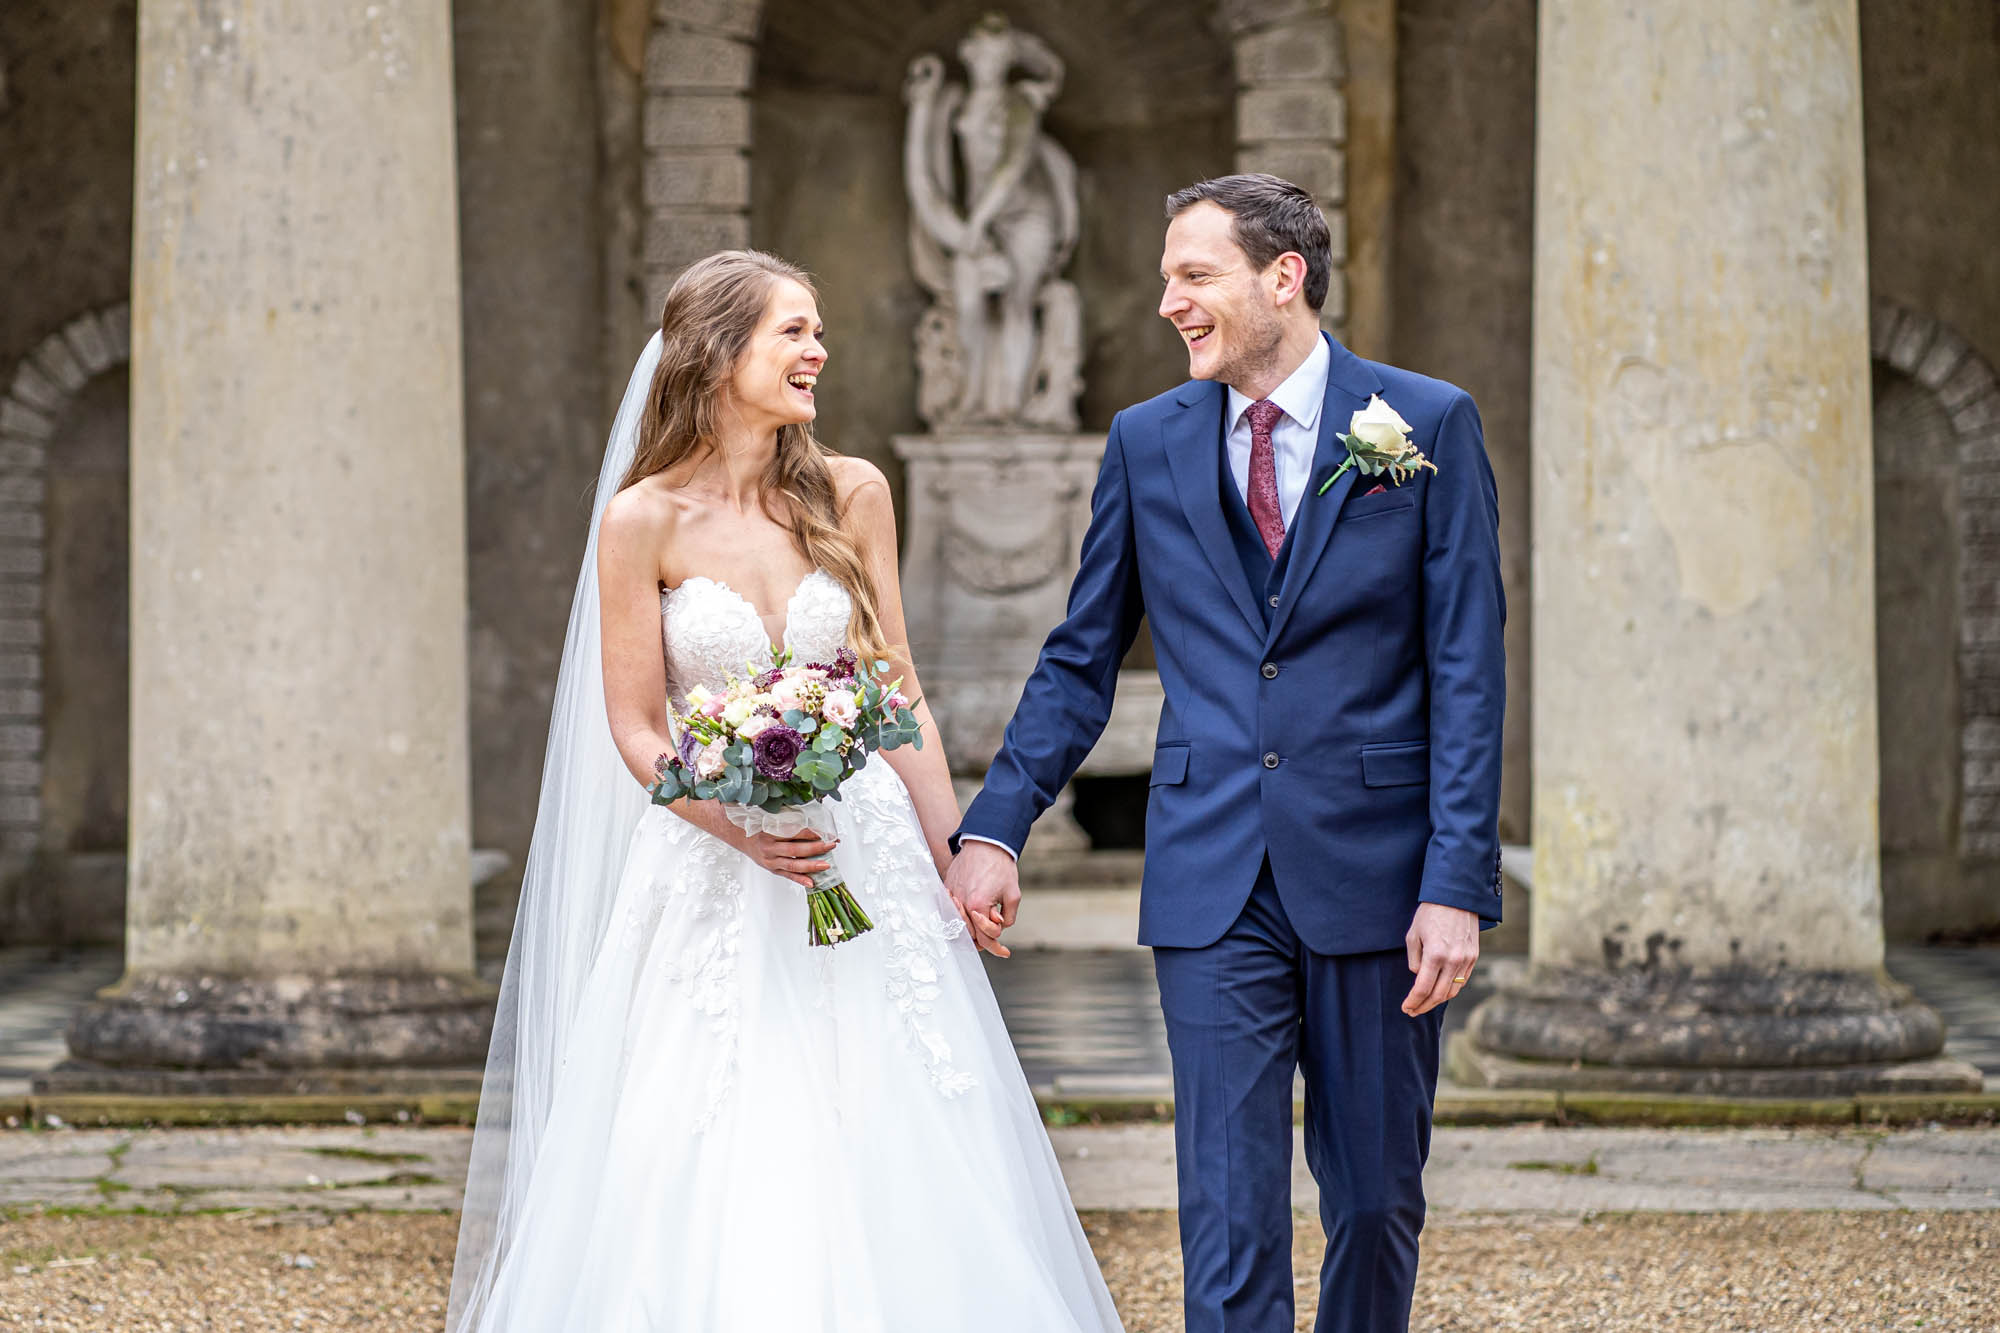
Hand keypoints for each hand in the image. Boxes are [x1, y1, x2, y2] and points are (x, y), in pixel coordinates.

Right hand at [737, 828, 837, 889]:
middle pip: (796, 849)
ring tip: (826, 865)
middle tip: (831, 845)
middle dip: (816, 848)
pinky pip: (788, 875)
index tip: (825, 832)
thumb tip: (813, 821)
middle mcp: (770, 847)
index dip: (811, 833)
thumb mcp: (770, 818)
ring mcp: (770, 860)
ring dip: (811, 865)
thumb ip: (788, 820)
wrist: (739, 835)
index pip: (794, 833)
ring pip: (793, 864)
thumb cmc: (758, 825)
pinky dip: (800, 879)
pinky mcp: (772, 869)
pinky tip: (812, 882)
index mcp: (770, 832)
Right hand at [943, 841, 1020, 957]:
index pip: (984, 937)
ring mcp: (951, 895)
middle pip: (970, 935)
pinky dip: (961, 916)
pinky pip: (951, 911)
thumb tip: (999, 928)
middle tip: (997, 938)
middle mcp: (960, 903)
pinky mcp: (946, 888)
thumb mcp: (1013, 894)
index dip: (996, 947)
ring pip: (958, 925)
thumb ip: (1008, 917)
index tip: (1004, 952)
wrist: (986, 842)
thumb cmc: (1000, 866)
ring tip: (985, 924)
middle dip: (985, 938)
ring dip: (972, 928)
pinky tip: (971, 914)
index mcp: (977, 905)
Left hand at [1402, 903, 1478, 1016]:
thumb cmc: (1430, 913)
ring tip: (1424, 1004)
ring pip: (1452, 991)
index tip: (1406, 1007)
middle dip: (1423, 1006)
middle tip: (1412, 1011)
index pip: (1422, 988)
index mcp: (1435, 955)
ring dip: (1437, 1001)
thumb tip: (1418, 975)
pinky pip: (1462, 981)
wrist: (1456, 897)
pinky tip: (1440, 991)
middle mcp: (1453, 960)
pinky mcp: (1474, 957)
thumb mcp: (1413, 934)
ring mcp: (1466, 960)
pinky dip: (1451, 990)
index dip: (1413, 1001)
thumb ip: (1414, 959)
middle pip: (1438, 995)